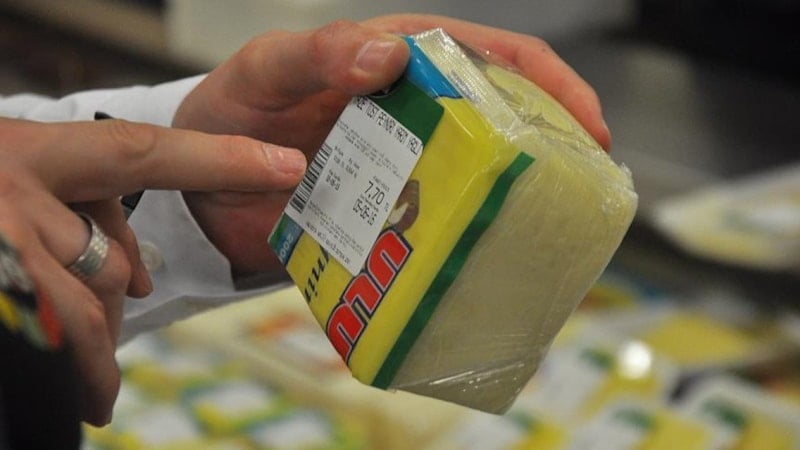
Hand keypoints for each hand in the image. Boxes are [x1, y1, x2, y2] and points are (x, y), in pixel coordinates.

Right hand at [0, 117, 303, 423]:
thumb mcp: (17, 189)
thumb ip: (79, 215)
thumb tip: (133, 280)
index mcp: (29, 151)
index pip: (142, 154)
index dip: (218, 158)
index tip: (285, 165)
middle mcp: (11, 185)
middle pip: (101, 263)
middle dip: (109, 321)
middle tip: (104, 380)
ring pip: (76, 303)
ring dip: (88, 354)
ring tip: (92, 396)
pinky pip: (47, 328)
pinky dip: (68, 363)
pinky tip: (78, 391)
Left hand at [173, 15, 610, 276]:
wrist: (198, 188)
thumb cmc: (231, 112)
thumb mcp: (266, 69)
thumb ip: (318, 53)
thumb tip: (389, 56)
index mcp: (400, 63)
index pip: (494, 58)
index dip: (550, 86)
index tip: (586, 126)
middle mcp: (416, 115)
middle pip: (505, 123)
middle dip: (555, 149)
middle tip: (588, 187)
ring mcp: (407, 169)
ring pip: (481, 180)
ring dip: (519, 202)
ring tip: (554, 230)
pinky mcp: (392, 217)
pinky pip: (441, 229)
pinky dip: (467, 244)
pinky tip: (488, 263)